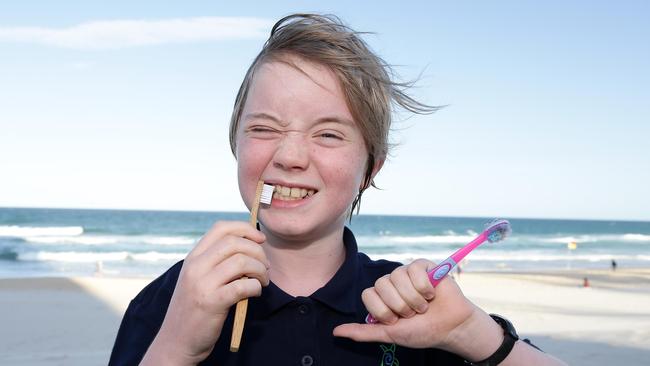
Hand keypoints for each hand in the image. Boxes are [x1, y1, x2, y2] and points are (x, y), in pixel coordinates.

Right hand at [141, 221, 269, 364]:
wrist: (176, 341)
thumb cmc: (195, 309)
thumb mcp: (198, 279)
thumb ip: (216, 262)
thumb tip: (251, 247)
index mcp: (193, 257)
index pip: (221, 228)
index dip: (245, 229)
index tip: (260, 239)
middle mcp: (195, 266)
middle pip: (235, 242)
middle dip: (258, 252)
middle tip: (265, 266)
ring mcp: (202, 284)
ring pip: (242, 262)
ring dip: (260, 270)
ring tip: (263, 281)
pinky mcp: (212, 303)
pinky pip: (244, 286)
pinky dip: (256, 287)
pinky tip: (255, 293)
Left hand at [333, 259, 477, 349]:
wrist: (450, 328)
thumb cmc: (421, 332)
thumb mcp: (389, 335)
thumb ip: (363, 332)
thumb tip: (335, 332)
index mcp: (381, 297)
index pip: (368, 294)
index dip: (382, 310)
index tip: (396, 320)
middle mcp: (391, 283)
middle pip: (382, 285)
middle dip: (400, 306)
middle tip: (412, 313)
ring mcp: (406, 273)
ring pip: (397, 277)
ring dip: (413, 298)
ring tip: (424, 305)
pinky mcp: (423, 266)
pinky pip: (414, 269)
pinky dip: (424, 287)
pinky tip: (432, 294)